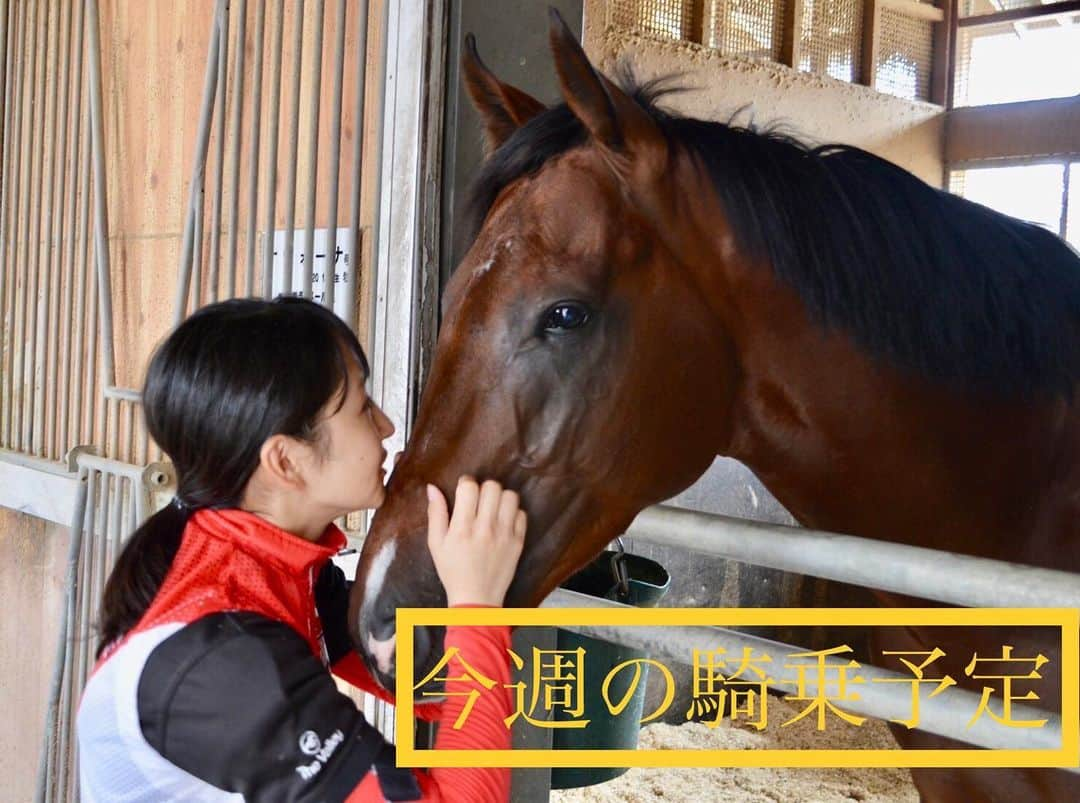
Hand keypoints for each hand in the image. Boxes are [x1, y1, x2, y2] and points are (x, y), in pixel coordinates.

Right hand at [426, 476, 526, 606]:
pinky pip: (522, 514)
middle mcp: (485, 528)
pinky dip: (513, 513)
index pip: (469, 487)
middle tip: (479, 500)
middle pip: (492, 486)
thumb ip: (435, 513)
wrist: (477, 599)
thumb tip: (432, 487)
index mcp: (462, 527)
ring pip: (510, 496)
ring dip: (500, 498)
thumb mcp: (436, 543)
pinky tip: (503, 521)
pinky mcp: (518, 541)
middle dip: (484, 488)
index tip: (464, 491)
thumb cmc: (452, 570)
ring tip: (493, 508)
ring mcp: (505, 534)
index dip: (466, 483)